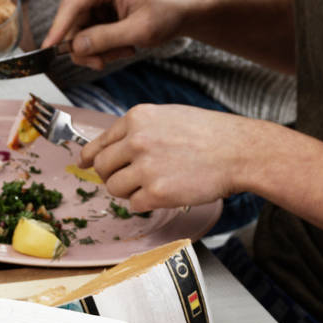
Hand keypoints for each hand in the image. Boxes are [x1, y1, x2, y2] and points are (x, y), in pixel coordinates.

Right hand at [42, 0, 197, 64]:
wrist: (181, 10)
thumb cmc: (166, 13)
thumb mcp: (138, 30)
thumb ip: (105, 39)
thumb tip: (75, 47)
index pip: (72, 5)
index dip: (58, 28)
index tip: (47, 48)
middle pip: (72, 24)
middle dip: (88, 48)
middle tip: (106, 62)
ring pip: (78, 34)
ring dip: (99, 51)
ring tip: (125, 50)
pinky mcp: (96, 11)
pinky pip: (87, 36)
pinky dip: (103, 48)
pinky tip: (122, 47)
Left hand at [89, 102, 255, 212]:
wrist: (238, 150)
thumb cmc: (208, 134)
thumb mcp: (167, 117)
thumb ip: (137, 131)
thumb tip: (110, 149)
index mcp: (137, 119)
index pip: (99, 143)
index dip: (89, 158)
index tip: (84, 164)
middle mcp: (137, 140)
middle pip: (102, 168)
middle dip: (112, 176)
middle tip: (131, 178)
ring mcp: (145, 167)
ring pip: (114, 189)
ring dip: (129, 191)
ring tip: (155, 183)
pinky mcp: (156, 192)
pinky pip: (134, 205)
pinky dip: (146, 203)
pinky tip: (165, 192)